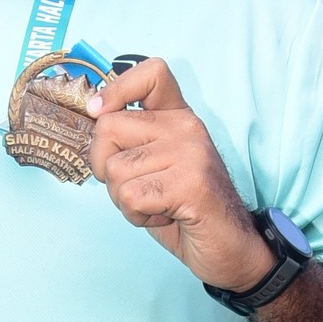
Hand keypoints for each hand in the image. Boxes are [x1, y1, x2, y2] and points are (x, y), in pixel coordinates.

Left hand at [88, 60, 265, 285]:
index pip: (152, 72)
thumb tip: (91, 120)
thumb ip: (129, 142)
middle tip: (136, 187)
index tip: (98, 112)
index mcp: (179, 117)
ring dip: (124, 199)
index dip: (116, 88)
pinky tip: (166, 215)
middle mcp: (186, 127)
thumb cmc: (185, 210)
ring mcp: (191, 152)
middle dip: (104, 167)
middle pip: (108, 128)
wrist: (231, 249)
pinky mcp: (191, 182)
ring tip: (157, 204)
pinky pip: (131, 196)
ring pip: (115, 169)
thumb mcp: (155, 166)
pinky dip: (137, 215)